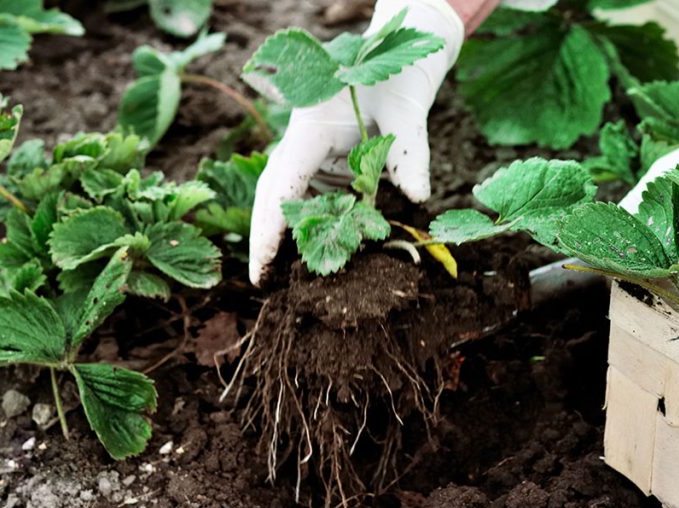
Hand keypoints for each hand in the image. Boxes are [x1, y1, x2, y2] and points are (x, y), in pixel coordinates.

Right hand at [248, 0, 464, 285]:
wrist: (395, 57)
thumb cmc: (397, 79)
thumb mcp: (408, 114)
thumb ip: (410, 156)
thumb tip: (418, 199)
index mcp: (312, 127)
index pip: (283, 180)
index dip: (271, 224)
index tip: (264, 261)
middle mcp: (302, 140)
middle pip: (273, 191)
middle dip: (264, 235)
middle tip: (259, 278)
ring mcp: (309, 149)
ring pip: (286, 194)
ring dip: (284, 231)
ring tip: (279, 273)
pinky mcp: (323, 157)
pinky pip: (309, 191)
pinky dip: (309, 219)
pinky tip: (315, 247)